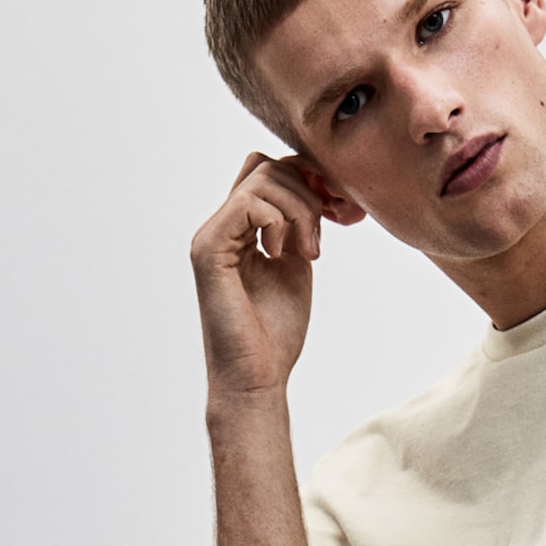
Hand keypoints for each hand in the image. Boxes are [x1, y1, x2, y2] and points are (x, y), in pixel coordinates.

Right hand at [190, 151, 360, 403]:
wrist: (257, 378)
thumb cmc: (275, 334)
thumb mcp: (297, 265)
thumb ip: (299, 225)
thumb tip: (317, 188)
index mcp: (240, 230)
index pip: (268, 172)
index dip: (307, 180)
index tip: (336, 214)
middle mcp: (221, 228)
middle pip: (266, 166)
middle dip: (307, 193)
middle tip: (319, 241)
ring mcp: (211, 236)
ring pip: (261, 179)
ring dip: (299, 210)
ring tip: (308, 252)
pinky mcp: (208, 250)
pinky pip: (248, 203)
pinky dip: (279, 222)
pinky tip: (282, 256)